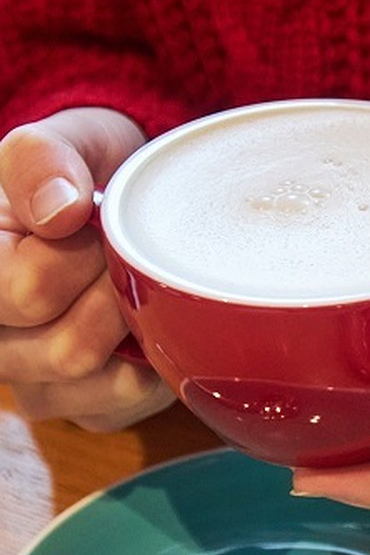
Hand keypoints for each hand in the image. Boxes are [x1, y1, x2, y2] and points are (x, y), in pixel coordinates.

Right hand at [0, 107, 173, 429]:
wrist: (111, 209)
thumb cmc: (73, 178)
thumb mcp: (55, 144)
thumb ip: (42, 162)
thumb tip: (61, 213)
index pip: (27, 294)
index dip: (74, 256)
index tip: (88, 220)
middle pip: (69, 348)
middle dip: (113, 291)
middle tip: (122, 250)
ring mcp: (36, 386)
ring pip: (103, 380)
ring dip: (135, 322)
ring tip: (130, 279)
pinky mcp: (90, 411)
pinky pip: (134, 398)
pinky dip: (157, 354)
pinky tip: (145, 317)